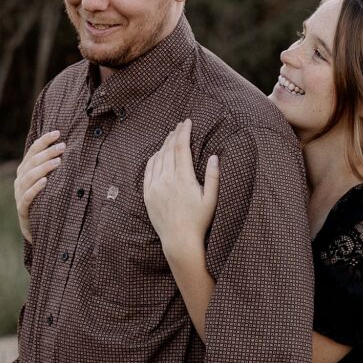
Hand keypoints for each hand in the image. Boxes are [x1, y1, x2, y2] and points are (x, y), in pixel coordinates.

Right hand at [14, 130, 63, 242]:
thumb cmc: (47, 199)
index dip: (44, 141)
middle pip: (32, 161)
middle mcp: (21, 179)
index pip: (33, 151)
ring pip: (29, 177)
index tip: (57, 132)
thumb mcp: (51, 181)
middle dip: (48, 152)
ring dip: (44, 168)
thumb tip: (74, 149)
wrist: (37, 226)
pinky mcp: (23, 208)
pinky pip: (27, 196)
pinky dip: (36, 188)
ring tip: (58, 162)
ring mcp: (19, 193)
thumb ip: (56, 167)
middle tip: (63, 146)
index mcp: (26, 170)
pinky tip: (45, 182)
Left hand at [144, 120, 219, 257]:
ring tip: (171, 136)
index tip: (187, 122)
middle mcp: (167, 180)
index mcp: (184, 179)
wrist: (179, 240)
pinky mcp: (148, 193)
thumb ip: (213, 177)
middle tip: (180, 125)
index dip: (184, 132)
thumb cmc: (200, 221)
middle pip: (168, 150)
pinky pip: (149, 169)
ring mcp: (155, 186)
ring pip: (158, 158)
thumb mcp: (212, 200)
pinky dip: (154, 158)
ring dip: (164, 144)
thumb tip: (214, 156)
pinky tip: (159, 153)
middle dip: (174, 134)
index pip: (181, 148)